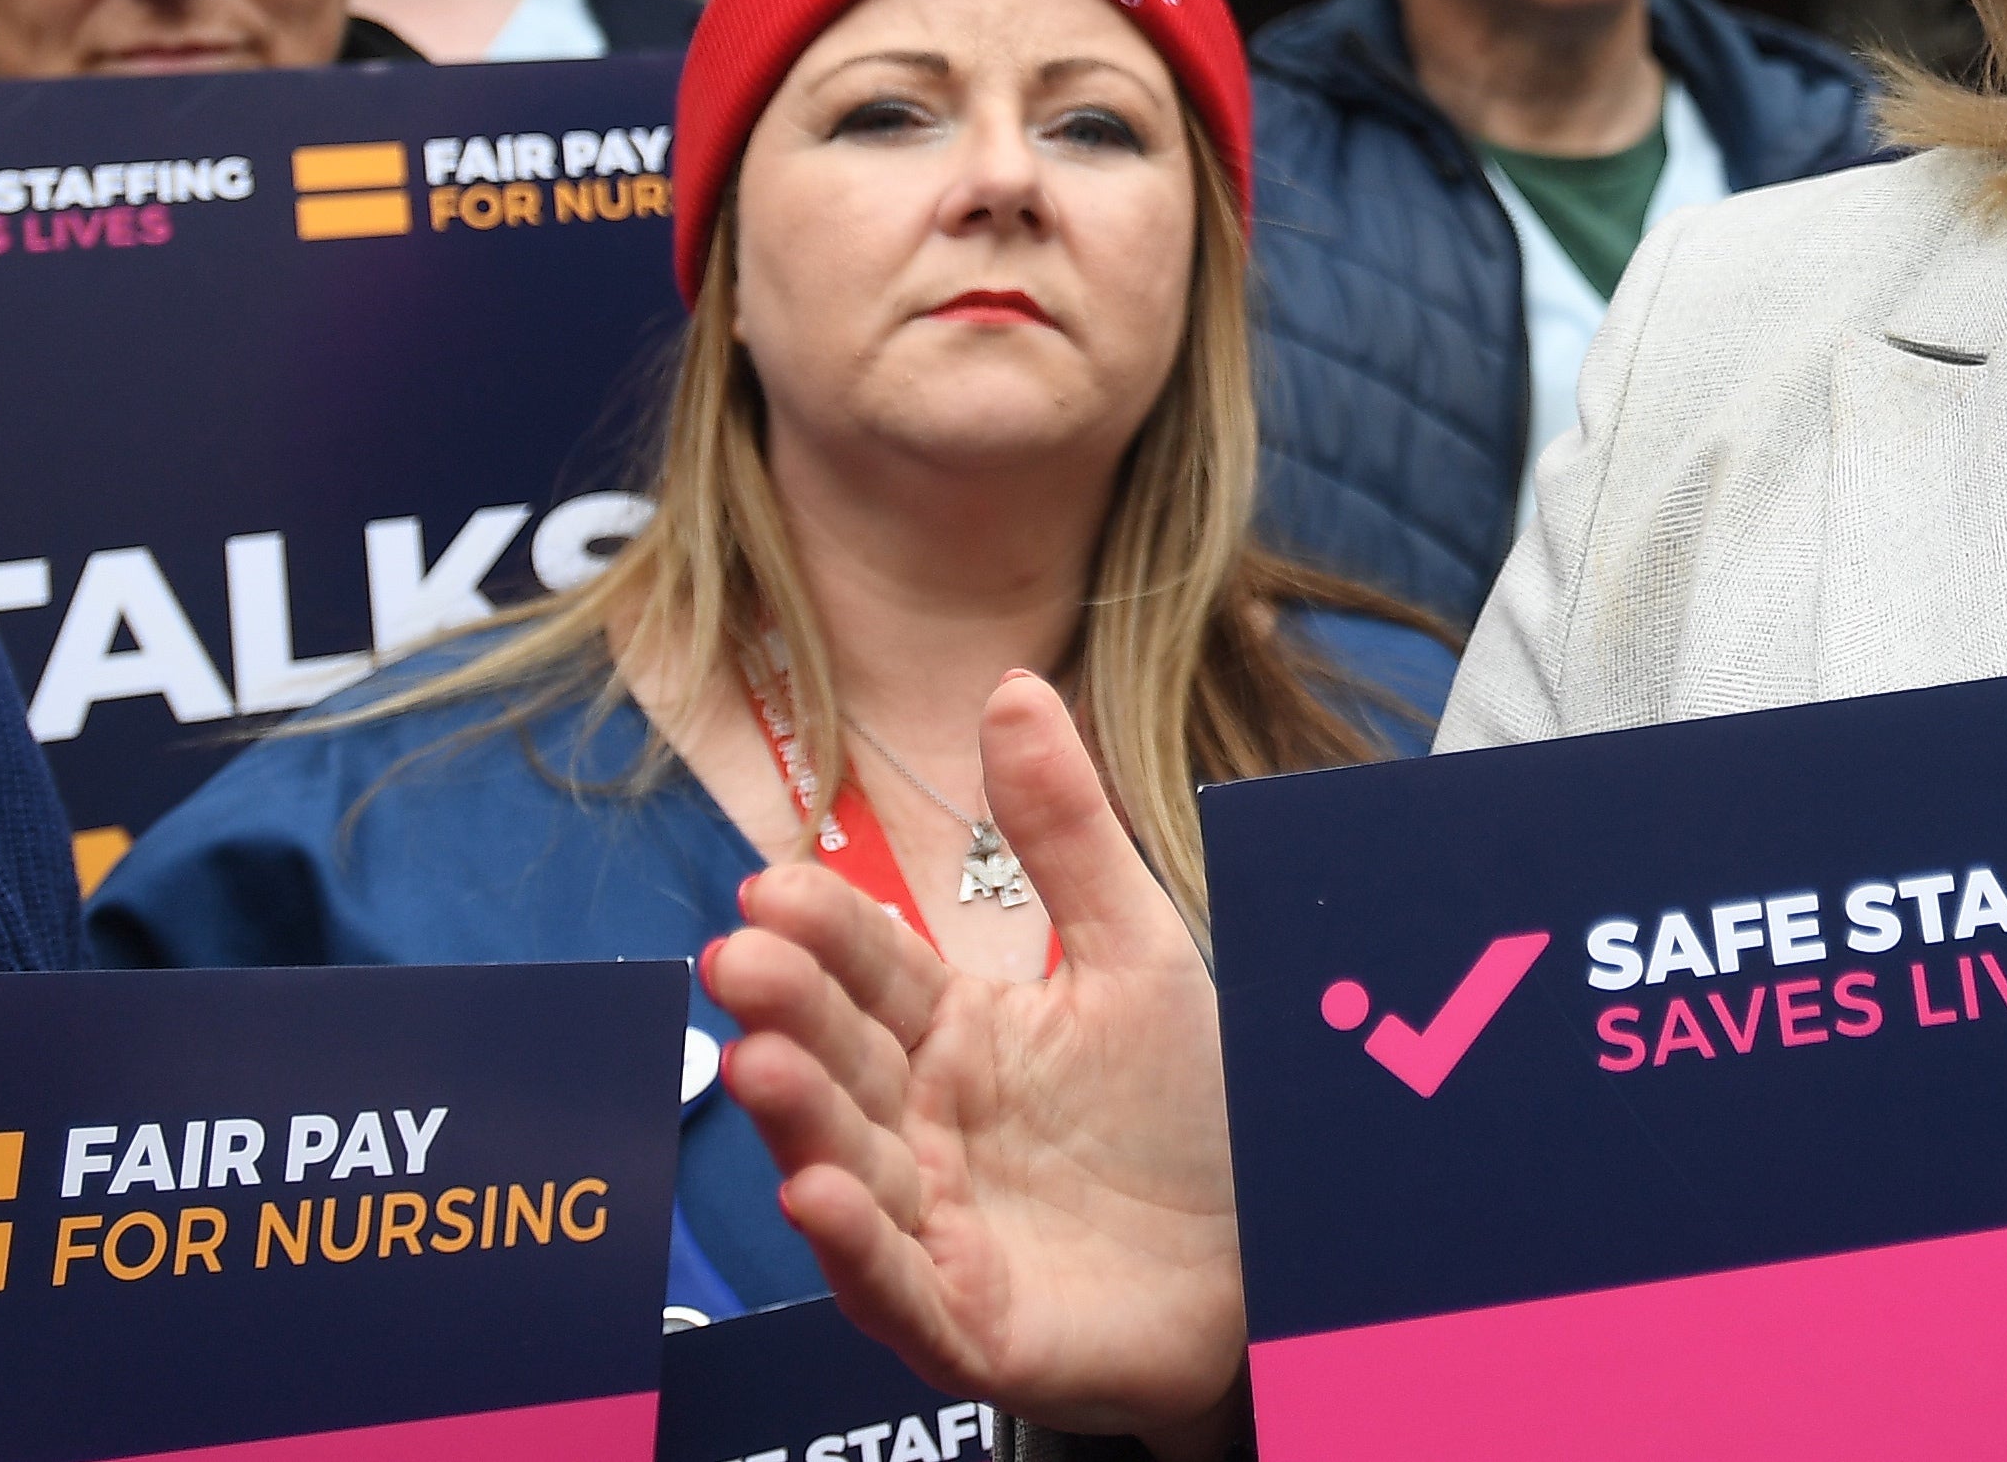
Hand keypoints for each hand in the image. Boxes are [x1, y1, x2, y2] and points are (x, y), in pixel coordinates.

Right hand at [704, 672, 1249, 1457]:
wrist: (1268, 1258)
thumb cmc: (1188, 1109)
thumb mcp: (1134, 952)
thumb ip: (1066, 834)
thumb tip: (1012, 683)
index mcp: (955, 1036)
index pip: (873, 973)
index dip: (825, 935)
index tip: (770, 886)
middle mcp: (925, 1128)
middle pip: (844, 1063)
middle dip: (789, 1013)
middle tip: (737, 960)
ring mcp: (934, 1228)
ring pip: (851, 1168)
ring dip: (801, 1119)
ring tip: (758, 1060)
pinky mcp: (964, 1323)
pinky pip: (897, 1286)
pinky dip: (856, 1249)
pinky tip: (818, 1199)